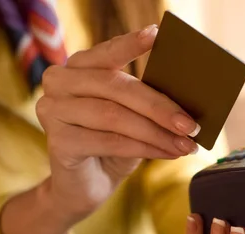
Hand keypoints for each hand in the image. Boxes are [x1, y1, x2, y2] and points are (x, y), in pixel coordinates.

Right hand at [36, 25, 199, 221]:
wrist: (87, 186)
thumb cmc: (113, 146)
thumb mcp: (133, 117)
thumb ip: (147, 101)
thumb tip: (187, 104)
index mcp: (78, 67)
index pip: (107, 52)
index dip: (130, 44)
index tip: (156, 36)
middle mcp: (59, 82)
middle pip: (116, 87)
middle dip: (160, 107)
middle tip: (191, 125)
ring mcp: (53, 111)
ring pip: (115, 117)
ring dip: (157, 133)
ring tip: (186, 145)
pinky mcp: (58, 141)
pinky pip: (110, 142)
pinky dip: (145, 148)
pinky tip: (167, 153)